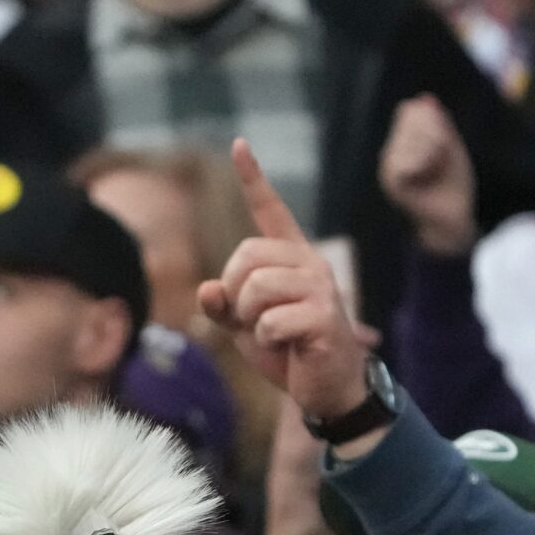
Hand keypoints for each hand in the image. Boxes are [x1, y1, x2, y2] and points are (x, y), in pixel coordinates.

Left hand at [199, 141, 371, 431]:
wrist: (328, 389)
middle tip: (252, 320)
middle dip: (235, 293)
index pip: (270, 210)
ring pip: (256, 287)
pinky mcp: (324, 315)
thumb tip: (206, 289)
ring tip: (271, 334)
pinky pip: (269, 321)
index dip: (253, 178)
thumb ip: (224, 305)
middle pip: (246, 255)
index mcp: (290, 258)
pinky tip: (286, 347)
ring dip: (249, 319)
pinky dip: (266, 341)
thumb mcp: (244, 326)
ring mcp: (320, 286)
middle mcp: (309, 263)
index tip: (239, 144)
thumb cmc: (287, 351)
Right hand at [379, 95, 475, 257]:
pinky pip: (407, 158)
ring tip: (434, 169)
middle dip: (435, 136)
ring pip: (411, 138)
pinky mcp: (390, 180)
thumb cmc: (454, 184)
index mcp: (405, 141)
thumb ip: (439, 123)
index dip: (433, 120)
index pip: (410, 110)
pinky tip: (427, 176)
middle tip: (440, 161)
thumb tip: (424, 98)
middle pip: (411, 120)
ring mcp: (388, 166)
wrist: (453, 218)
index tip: (444, 144)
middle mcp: (392, 151)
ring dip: (432, 150)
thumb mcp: (451, 146)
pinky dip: (424, 163)